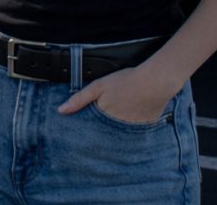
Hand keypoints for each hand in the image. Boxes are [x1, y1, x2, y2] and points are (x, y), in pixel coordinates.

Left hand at [57, 65, 180, 123]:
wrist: (155, 82)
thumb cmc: (126, 81)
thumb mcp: (98, 86)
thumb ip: (79, 99)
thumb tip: (61, 111)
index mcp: (103, 118)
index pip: (90, 130)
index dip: (85, 130)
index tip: (80, 133)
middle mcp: (116, 127)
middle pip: (103, 134)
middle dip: (99, 132)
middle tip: (97, 127)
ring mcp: (131, 129)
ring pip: (117, 134)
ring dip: (114, 131)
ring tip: (115, 118)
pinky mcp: (143, 129)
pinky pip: (132, 132)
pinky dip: (129, 128)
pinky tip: (130, 118)